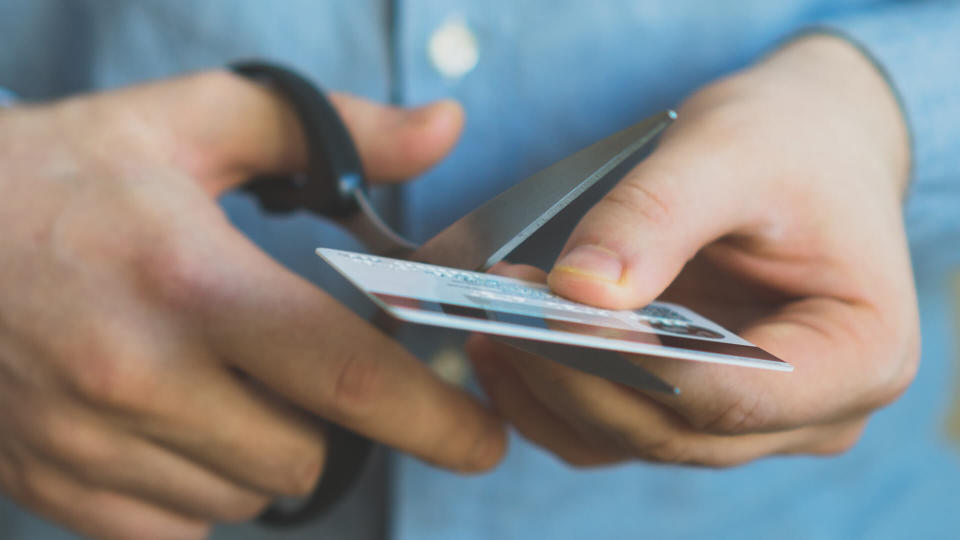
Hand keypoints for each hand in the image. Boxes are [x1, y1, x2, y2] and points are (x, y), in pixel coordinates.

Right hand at [0, 72, 503, 538]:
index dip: (435, 420)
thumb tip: (444, 130)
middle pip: (306, 456)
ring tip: (227, 382)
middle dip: (334, 424)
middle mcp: (139, 376)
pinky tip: (178, 424)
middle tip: (307, 368)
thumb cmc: (59, 174)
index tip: (483, 440)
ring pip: (245, 498)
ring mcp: (89, 443)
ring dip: (266, 452)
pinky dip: (201, 490)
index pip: (346, 377)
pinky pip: (176, 530)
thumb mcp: (192, 122)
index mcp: (190, 281)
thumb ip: (331, 129)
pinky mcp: (53, 485)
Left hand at [468, 35, 916, 466]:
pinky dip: (550, 395)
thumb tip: (580, 291)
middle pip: (672, 428)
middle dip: (575, 374)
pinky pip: (605, 428)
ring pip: (628, 438)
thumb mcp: (732, 151)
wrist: (800, 149)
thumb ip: (658, 218)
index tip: (552, 311)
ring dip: (550, 389)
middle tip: (498, 310)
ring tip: (486, 321)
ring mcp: (743, 418)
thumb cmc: (789, 143)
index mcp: (858, 355)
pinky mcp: (686, 406)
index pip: (734, 393)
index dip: (635, 362)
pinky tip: (503, 343)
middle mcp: (807, 412)